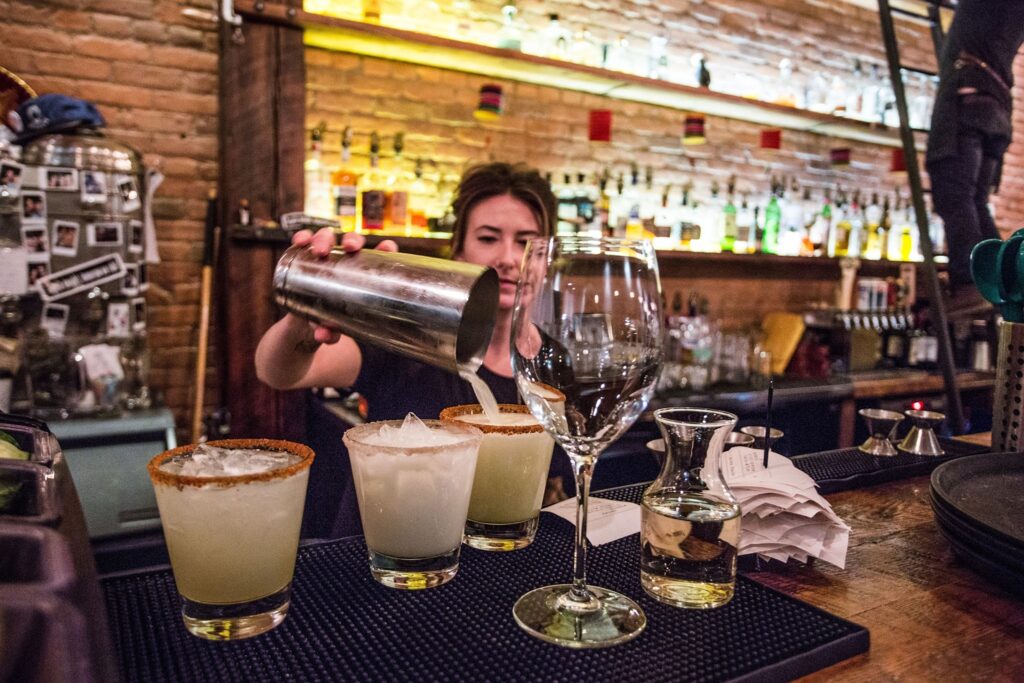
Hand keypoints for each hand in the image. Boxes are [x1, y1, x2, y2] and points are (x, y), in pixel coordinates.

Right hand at [289, 228, 399, 343]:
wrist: (307, 321)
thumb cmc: (332, 320)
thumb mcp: (336, 326)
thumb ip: (332, 330)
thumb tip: (324, 335)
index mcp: (363, 272)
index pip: (380, 254)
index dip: (385, 248)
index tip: (387, 248)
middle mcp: (345, 259)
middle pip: (352, 240)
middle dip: (352, 240)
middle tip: (350, 248)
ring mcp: (325, 256)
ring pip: (327, 237)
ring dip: (324, 238)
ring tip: (320, 251)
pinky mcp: (304, 257)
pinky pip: (303, 243)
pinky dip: (302, 238)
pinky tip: (300, 241)